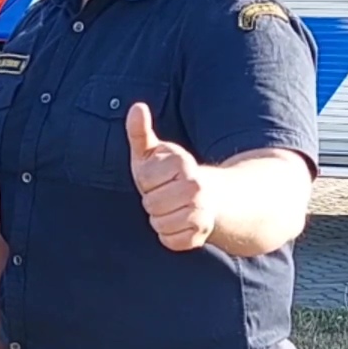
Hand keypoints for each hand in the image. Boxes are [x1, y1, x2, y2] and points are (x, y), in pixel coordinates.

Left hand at [126, 103, 217, 251]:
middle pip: (151, 205)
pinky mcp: (202, 233)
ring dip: (159, 219)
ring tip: (172, 207)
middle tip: (165, 194)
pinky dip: (170, 235)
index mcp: (182, 163)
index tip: (158, 177)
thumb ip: (140, 131)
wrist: (210, 194)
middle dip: (152, 201)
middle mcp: (195, 186)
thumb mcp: (153, 151)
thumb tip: (137, 107)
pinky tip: (180, 222)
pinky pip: (170, 241)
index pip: (144, 181)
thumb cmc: (171, 172)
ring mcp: (201, 211)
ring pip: (159, 224)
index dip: (146, 181)